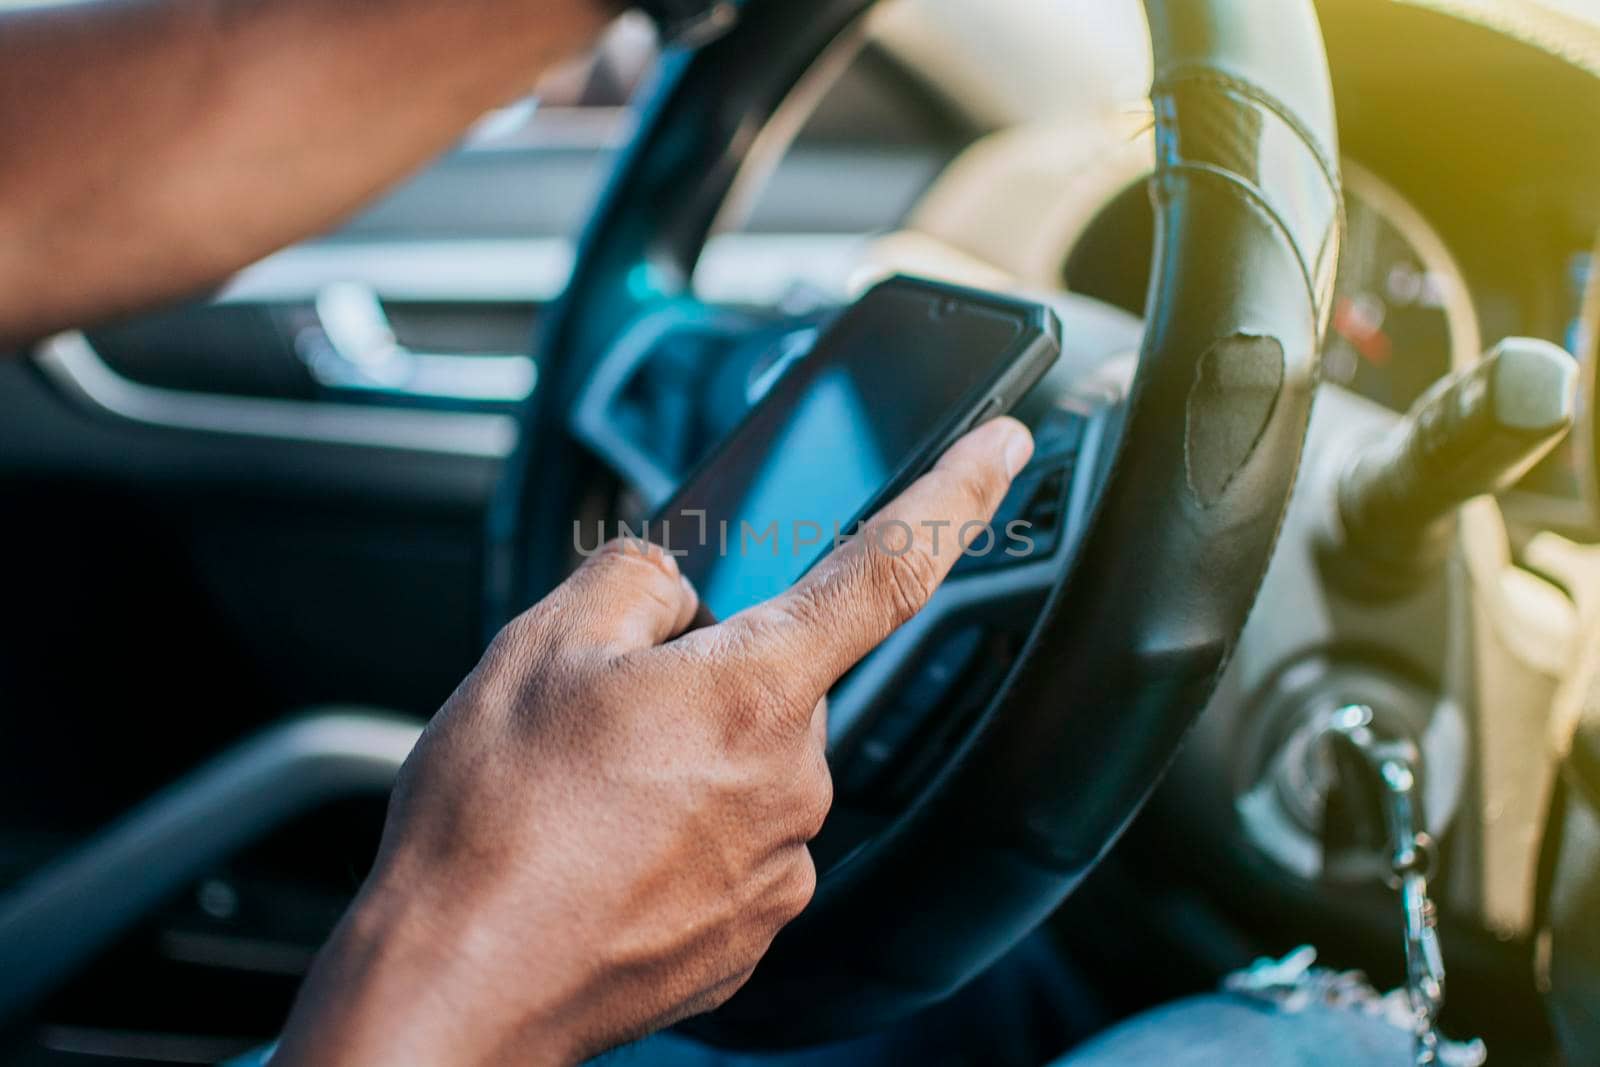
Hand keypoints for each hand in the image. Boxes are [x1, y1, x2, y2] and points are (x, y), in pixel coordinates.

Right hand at [271, 417, 1033, 1065]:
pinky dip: (684, 831)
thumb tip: (677, 578)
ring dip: (692, 758)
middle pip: (785, 679)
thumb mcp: (539, 649)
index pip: (890, 566)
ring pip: (756, 765)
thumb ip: (634, 580)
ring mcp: (778, 866)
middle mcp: (792, 780)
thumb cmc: (492, 827)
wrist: (458, 986)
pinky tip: (607, 849)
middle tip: (613, 703)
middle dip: (717, 670)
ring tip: (588, 793)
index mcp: (754, 689)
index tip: (1004, 449)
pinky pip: (739, 844)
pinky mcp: (751, 932)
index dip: (956, 495)